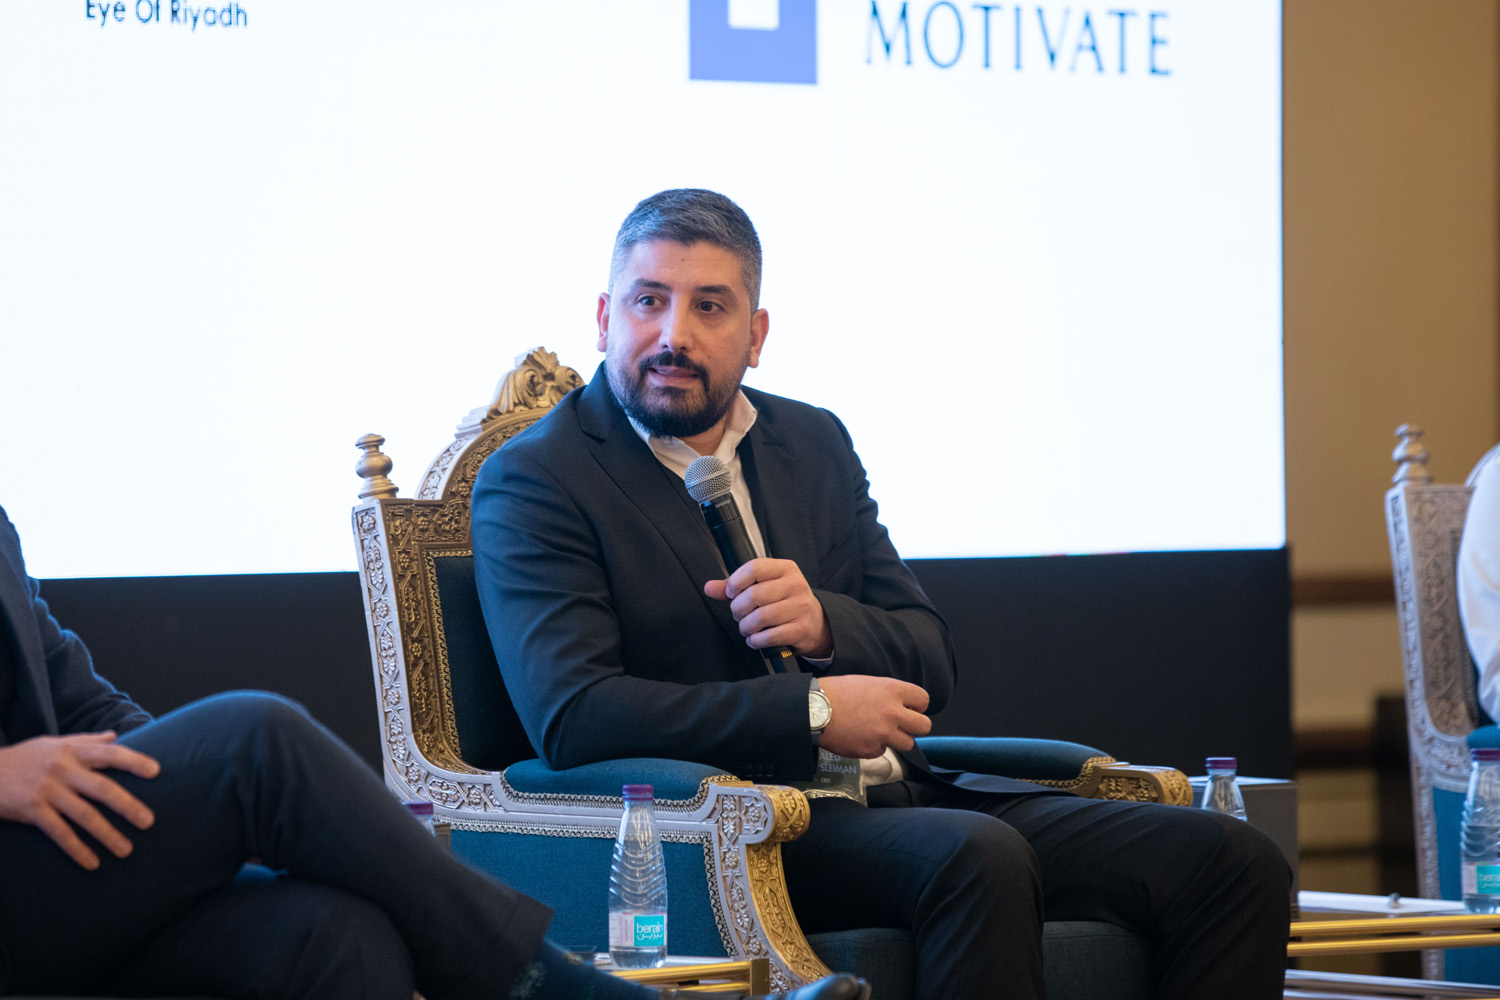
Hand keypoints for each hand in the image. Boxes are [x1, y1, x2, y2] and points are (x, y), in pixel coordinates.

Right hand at [0, 732, 159, 868]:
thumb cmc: (24, 758)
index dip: (133, 761)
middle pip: (102, 788)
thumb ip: (86, 741)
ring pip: (84, 815)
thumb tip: (115, 736)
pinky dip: (77, 849)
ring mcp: (47, 792)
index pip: (109, 754)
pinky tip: (92, 862)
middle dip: (127, 806)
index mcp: (72, 751)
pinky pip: (60, 833)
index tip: (156, 772)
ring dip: (107, 834)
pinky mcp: (32, 811)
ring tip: (126, 850)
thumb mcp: (54, 743)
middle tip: (149, 821)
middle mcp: (63, 770)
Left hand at [704, 557, 833, 658]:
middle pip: (754, 595)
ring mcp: (800, 607)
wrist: (815, 622)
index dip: (736, 582)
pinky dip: (756, 641)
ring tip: (746, 628)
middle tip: (738, 614)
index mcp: (785, 568)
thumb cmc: (784, 601)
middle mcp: (795, 585)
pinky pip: (769, 637)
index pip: (754, 568)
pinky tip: (755, 639)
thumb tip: (709, 587)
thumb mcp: (765, 586)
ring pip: (760, 617)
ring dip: (746, 627)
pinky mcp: (801, 629)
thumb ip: (736, 585)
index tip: (731, 593)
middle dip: (738, 609)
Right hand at [817, 675, 930, 758]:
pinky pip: (883, 751)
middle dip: (915, 726)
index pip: (924, 700)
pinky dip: (875, 747)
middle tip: (902, 725)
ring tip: (881, 732)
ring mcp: (883, 734)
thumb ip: (889, 694)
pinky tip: (862, 737)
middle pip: (924, 726)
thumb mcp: (868, 683)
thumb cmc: (838, 692)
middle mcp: (893, 713)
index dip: (917, 705)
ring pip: (908, 743)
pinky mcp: (872, 750)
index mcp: (893, 690)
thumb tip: (901, 704)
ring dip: (897, 739)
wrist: (814, 710)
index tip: (909, 708)